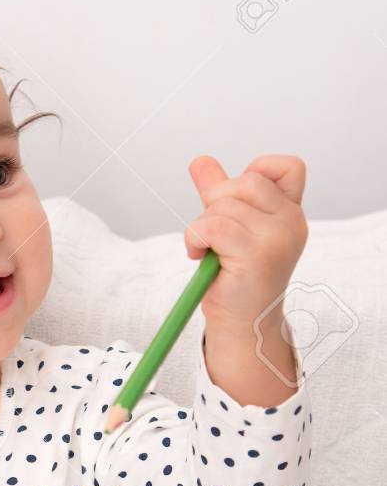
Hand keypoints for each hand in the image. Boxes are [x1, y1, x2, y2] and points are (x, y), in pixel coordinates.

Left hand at [184, 155, 308, 330]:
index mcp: (290, 213)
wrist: (242, 324)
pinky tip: (199, 255)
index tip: (235, 201)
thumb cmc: (236, 279)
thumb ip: (219, 194)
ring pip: (224, 205)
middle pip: (245, 182)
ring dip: (201, 227)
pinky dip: (195, 238)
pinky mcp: (257, 255)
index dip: (255, 172)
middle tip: (213, 233)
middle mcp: (291, 223)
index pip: (287, 167)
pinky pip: (212, 226)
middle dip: (216, 202)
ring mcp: (277, 239)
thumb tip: (200, 161)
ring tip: (207, 250)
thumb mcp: (230, 228)